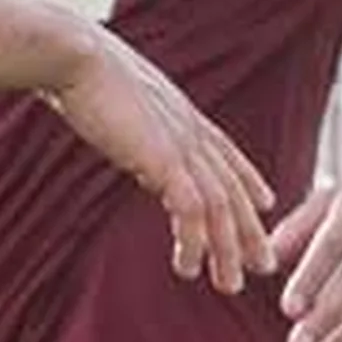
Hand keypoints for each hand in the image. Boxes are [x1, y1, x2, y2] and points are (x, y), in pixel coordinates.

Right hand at [43, 34, 272, 294]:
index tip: (267, 204)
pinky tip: (187, 266)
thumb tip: (120, 129)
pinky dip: (193, 241)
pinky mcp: (163, 160)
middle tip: (264, 265)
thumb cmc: (79, 67)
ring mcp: (181, 146)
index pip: (227, 154)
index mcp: (181, 113)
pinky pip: (191, 210)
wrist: (75, 57)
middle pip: (232, 188)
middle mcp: (191, 131)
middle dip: (250, 230)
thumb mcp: (114, 93)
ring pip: (220, 207)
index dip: (250, 180)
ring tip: (229, 284)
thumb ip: (129, 116)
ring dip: (226, 250)